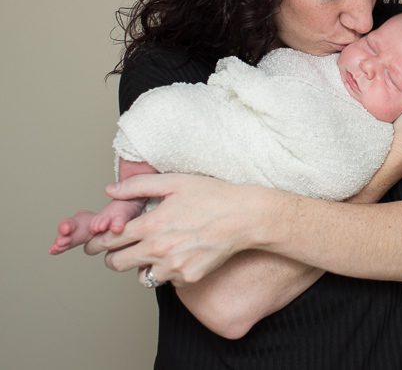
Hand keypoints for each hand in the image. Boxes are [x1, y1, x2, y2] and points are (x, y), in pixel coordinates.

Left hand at [84, 173, 261, 286]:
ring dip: (141, 266)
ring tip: (153, 252)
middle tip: (119, 249)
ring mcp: (174, 267)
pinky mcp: (189, 278)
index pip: (109, 239)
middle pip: (116, 263)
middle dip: (113, 256)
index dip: (96, 242)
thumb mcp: (175, 182)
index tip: (94, 243)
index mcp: (151, 225)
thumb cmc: (213, 196)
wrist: (245, 217)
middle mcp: (158, 250)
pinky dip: (168, 272)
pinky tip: (179, 255)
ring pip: (140, 277)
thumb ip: (138, 186)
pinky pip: (167, 281)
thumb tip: (110, 191)